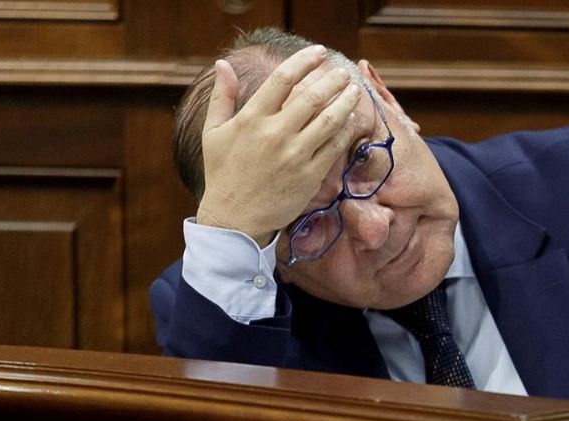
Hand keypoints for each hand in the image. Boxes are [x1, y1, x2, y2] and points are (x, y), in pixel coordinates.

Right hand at [195, 44, 364, 246]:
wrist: (235, 219)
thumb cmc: (223, 174)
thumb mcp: (213, 132)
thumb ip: (221, 96)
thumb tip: (223, 63)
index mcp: (251, 119)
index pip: (282, 80)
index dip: (304, 62)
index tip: (318, 52)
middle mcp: (275, 134)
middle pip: (311, 97)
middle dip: (332, 80)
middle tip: (343, 73)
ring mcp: (295, 155)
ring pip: (329, 121)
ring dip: (346, 102)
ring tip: (355, 91)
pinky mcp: (310, 176)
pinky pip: (334, 147)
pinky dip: (346, 130)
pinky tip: (351, 120)